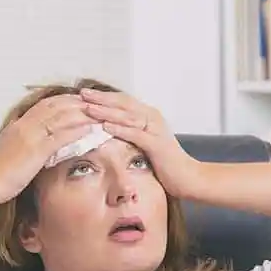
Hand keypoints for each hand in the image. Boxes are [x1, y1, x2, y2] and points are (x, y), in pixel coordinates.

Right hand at [0, 94, 93, 201]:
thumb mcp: (10, 149)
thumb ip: (23, 140)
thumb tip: (36, 139)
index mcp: (18, 124)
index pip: (44, 105)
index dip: (63, 100)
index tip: (77, 100)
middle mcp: (25, 125)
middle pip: (55, 106)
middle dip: (76, 102)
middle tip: (94, 102)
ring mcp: (30, 136)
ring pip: (60, 118)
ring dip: (81, 114)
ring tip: (98, 113)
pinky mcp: (36, 151)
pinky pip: (60, 136)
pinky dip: (77, 131)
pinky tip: (90, 129)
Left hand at [80, 88, 201, 197]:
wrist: (188, 176)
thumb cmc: (166, 163)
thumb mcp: (146, 144)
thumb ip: (131, 134)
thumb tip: (109, 131)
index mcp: (149, 116)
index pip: (123, 101)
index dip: (104, 96)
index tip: (85, 94)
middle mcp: (152, 118)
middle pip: (123, 103)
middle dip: (101, 98)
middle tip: (82, 94)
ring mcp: (155, 129)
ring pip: (127, 116)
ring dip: (106, 111)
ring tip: (88, 108)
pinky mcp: (156, 143)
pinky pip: (135, 133)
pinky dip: (120, 129)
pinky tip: (105, 127)